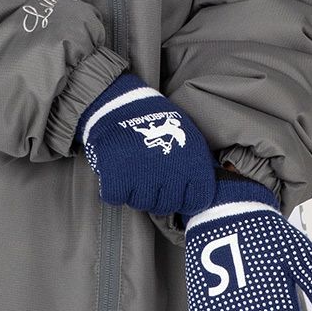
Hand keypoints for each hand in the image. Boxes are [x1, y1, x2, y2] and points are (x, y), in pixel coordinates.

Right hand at [74, 71, 216, 214]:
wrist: (121, 104)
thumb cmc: (157, 121)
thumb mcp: (188, 137)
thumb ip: (196, 165)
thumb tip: (198, 191)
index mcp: (193, 165)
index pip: (197, 201)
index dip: (186, 200)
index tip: (176, 192)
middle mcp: (172, 175)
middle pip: (166, 206)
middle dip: (157, 197)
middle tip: (149, 179)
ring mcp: (144, 178)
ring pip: (141, 204)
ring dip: (135, 193)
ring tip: (133, 173)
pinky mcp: (118, 178)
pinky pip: (116, 198)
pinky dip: (113, 189)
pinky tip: (117, 174)